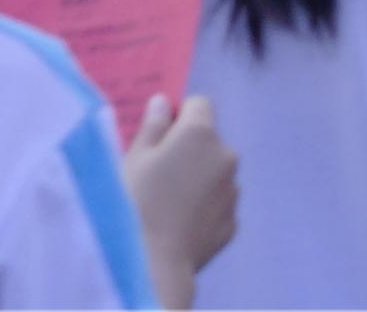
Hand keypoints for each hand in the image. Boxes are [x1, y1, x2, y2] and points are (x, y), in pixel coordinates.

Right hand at [120, 95, 240, 308]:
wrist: (151, 264)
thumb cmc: (134, 203)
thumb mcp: (134, 159)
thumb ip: (153, 126)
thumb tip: (164, 102)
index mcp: (201, 133)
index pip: (199, 105)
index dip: (179, 117)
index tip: (160, 136)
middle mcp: (226, 155)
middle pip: (209, 142)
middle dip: (188, 151)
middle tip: (156, 176)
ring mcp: (233, 190)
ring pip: (215, 175)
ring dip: (198, 181)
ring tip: (165, 205)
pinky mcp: (232, 222)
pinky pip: (216, 206)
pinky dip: (202, 210)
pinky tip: (177, 226)